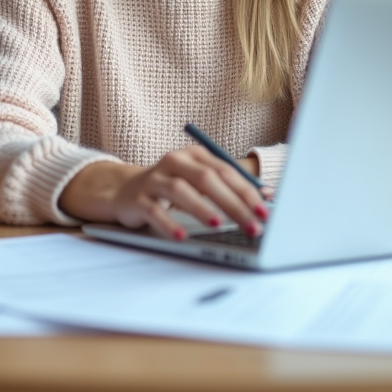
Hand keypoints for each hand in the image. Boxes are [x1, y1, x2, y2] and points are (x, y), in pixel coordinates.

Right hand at [60, 146, 268, 239]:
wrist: (125, 191)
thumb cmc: (171, 188)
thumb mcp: (199, 182)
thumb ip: (229, 187)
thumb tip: (266, 198)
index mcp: (193, 155)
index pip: (225, 171)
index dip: (246, 191)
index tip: (263, 211)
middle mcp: (174, 162)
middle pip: (206, 179)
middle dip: (232, 203)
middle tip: (251, 224)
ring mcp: (154, 180)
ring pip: (180, 191)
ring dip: (201, 208)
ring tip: (218, 224)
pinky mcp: (138, 199)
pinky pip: (154, 211)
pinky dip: (169, 223)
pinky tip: (181, 236)